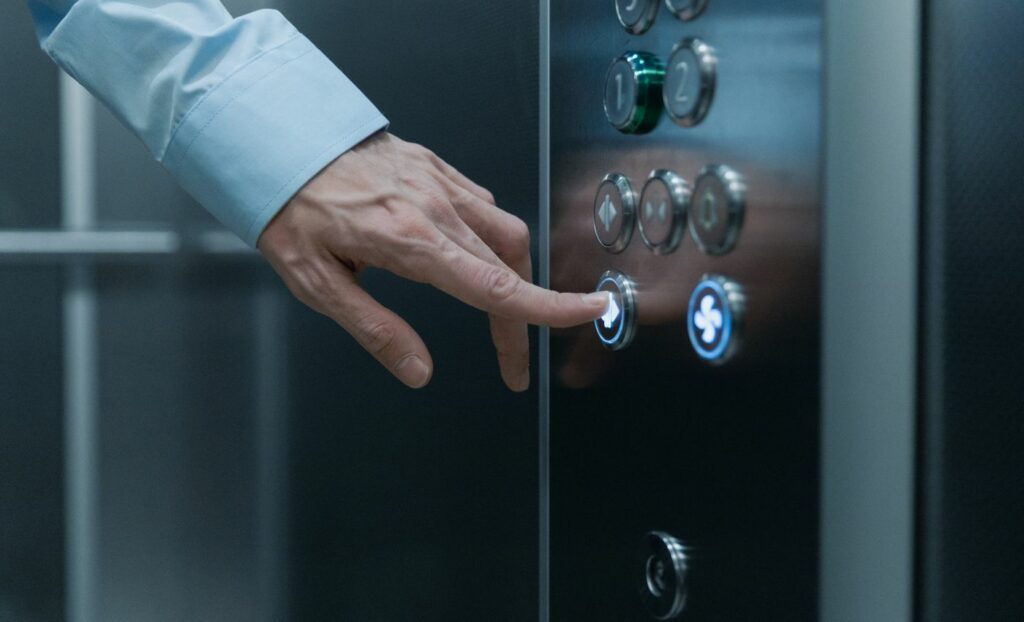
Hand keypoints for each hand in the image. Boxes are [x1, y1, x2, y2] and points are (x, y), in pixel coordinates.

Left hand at [258, 132, 608, 390]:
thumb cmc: (289, 209)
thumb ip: (375, 330)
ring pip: (506, 231)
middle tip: (509, 361)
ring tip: (499, 310)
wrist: (276, 137)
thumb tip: (419, 372)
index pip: (496, 285)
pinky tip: (472, 253)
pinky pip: (482, 204)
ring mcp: (439, 182)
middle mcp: (435, 208)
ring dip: (515, 275)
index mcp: (410, 241)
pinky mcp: (435, 166)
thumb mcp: (317, 284)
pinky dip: (491, 236)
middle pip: (509, 266)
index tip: (590, 313)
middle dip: (523, 317)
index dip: (547, 308)